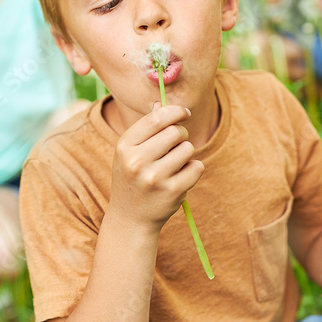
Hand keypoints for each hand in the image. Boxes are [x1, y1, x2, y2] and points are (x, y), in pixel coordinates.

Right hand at [110, 104, 203, 230]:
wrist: (130, 218)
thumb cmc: (132, 178)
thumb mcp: (130, 152)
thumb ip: (146, 128)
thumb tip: (162, 103)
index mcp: (124, 146)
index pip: (157, 118)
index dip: (175, 111)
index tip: (184, 113)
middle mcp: (137, 161)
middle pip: (176, 132)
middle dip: (181, 135)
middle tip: (175, 146)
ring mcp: (155, 178)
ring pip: (188, 148)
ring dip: (186, 154)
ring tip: (174, 165)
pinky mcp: (173, 191)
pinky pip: (197, 167)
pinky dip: (193, 169)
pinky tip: (181, 177)